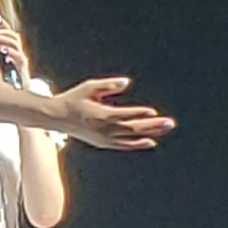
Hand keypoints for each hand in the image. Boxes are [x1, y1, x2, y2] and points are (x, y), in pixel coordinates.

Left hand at [0, 11, 32, 76]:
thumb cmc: (3, 80)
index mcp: (10, 50)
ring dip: (7, 41)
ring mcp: (21, 60)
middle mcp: (17, 53)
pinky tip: (5, 54)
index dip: (4, 26)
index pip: (9, 33)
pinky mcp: (23, 68)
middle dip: (5, 33)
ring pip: (17, 45)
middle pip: (14, 37)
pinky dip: (12, 54)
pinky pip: (19, 58)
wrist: (12, 93)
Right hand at [49, 77, 174, 152]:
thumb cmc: (74, 99)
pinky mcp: (104, 143)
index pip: (124, 116)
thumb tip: (126, 82)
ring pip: (132, 138)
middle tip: (170, 123)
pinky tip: (151, 141)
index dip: (139, 113)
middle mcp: (104, 130)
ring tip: (165, 128)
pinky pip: (125, 145)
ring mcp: (105, 139)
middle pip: (133, 129)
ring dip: (150, 134)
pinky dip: (138, 144)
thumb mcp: (89, 87)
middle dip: (153, 125)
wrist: (58, 118)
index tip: (153, 111)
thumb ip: (108, 85)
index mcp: (100, 115)